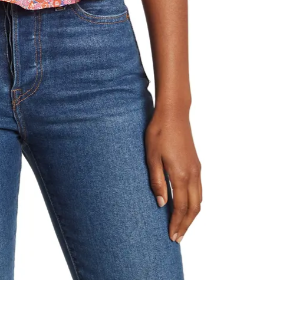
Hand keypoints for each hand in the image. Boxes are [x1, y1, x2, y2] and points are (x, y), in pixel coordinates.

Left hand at [145, 108, 201, 242]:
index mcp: (181, 175)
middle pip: (194, 208)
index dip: (177, 224)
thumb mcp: (151, 157)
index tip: (172, 237)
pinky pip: (199, 190)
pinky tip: (186, 205)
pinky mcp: (196, 164)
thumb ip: (157, 181)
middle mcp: (193, 174)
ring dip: (192, 215)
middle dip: (186, 225)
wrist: (174, 113)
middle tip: (177, 237)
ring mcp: (197, 169)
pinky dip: (195, 203)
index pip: (181, 207)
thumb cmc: (159, 132)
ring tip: (182, 226)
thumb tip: (161, 204)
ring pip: (199, 200)